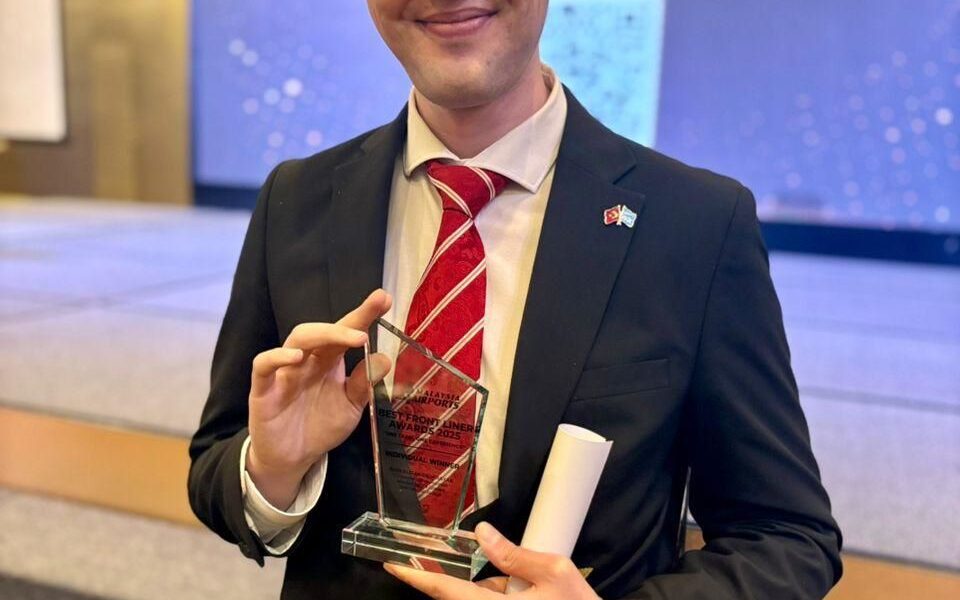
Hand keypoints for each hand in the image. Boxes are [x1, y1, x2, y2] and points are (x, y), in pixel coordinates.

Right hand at [246, 289, 391, 507]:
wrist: (292, 458)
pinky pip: (263, 365)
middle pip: (322, 332)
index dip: (363, 314)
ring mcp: (284, 372)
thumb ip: (364, 384)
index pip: (346, 332)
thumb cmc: (320, 426)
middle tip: (369, 320)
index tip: (384, 298)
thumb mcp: (350, 406)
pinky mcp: (263, 390)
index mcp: (329, 362)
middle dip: (346, 321)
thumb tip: (385, 359)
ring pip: (296, 340)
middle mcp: (307, 360)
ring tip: (349, 336)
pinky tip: (295, 357)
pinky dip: (277, 357)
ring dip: (322, 334)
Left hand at [385, 522, 599, 599]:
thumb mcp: (555, 573)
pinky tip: (510, 576)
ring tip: (499, 565)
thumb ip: (514, 554)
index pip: (445, 592)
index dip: (416, 578)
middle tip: (438, 550)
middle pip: (458, 596)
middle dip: (448, 575)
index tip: (392, 565)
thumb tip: (482, 533)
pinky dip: (494, 589)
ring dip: (480, 583)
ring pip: (476, 599)